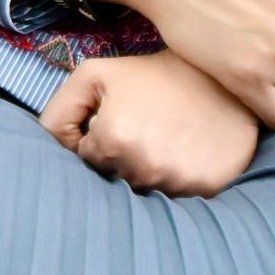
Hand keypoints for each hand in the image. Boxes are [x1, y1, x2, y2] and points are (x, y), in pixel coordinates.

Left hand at [42, 50, 260, 196]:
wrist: (220, 78)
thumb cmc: (151, 76)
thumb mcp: (94, 76)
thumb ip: (59, 113)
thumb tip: (54, 149)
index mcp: (113, 140)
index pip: (88, 160)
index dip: (101, 139)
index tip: (122, 120)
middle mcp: (144, 167)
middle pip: (115, 178)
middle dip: (123, 158)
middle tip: (146, 129)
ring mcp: (179, 181)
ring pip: (146, 191)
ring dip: (150, 171)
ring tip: (166, 140)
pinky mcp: (208, 188)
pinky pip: (179, 198)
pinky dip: (179, 180)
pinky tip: (186, 153)